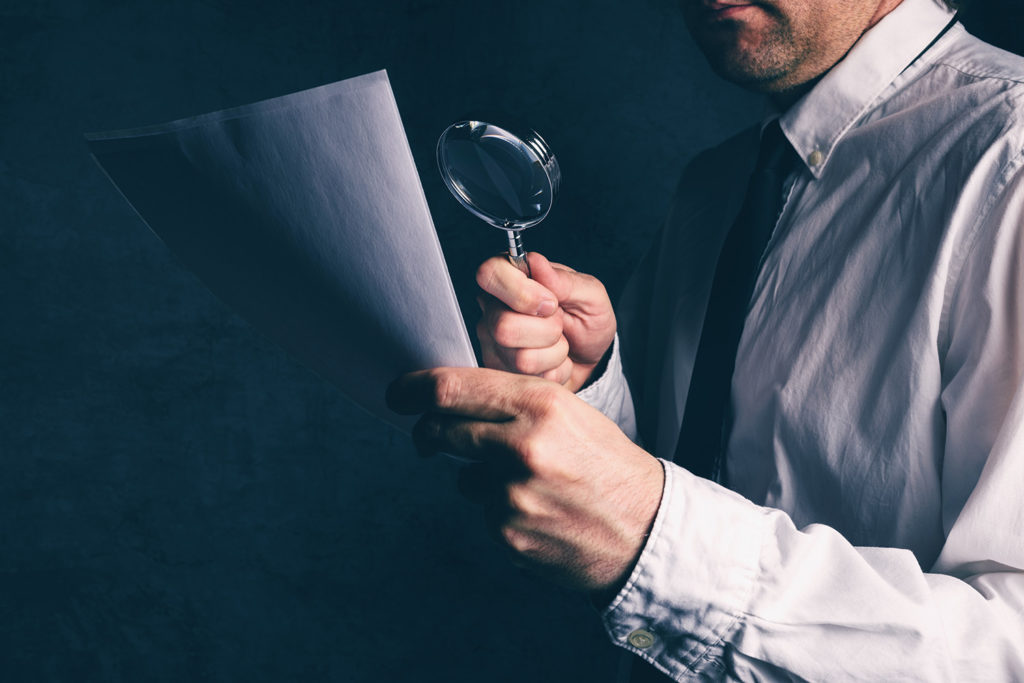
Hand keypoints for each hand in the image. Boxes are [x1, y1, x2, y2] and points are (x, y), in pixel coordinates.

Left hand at [386, 367, 663, 592]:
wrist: (645, 529)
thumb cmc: (606, 465)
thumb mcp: (569, 414)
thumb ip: (514, 403)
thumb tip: (451, 399)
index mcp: (541, 404)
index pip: (453, 388)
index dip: (413, 388)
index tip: (398, 392)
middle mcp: (523, 446)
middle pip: (440, 430)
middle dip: (427, 434)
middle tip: (426, 438)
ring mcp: (513, 494)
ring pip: (462, 478)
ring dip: (479, 479)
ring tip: (531, 486)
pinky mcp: (508, 533)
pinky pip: (484, 513)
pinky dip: (501, 512)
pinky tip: (539, 513)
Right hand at [476, 252, 615, 392]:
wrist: (589, 359)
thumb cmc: (586, 321)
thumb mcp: (590, 295)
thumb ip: (565, 280)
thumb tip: (535, 263)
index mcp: (510, 278)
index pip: (489, 274)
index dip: (522, 292)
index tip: (551, 302)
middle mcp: (493, 309)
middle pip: (504, 326)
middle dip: (548, 330)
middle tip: (560, 325)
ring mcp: (492, 344)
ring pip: (520, 358)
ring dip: (555, 354)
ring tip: (560, 344)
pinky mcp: (500, 374)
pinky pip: (529, 380)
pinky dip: (555, 372)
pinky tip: (554, 362)